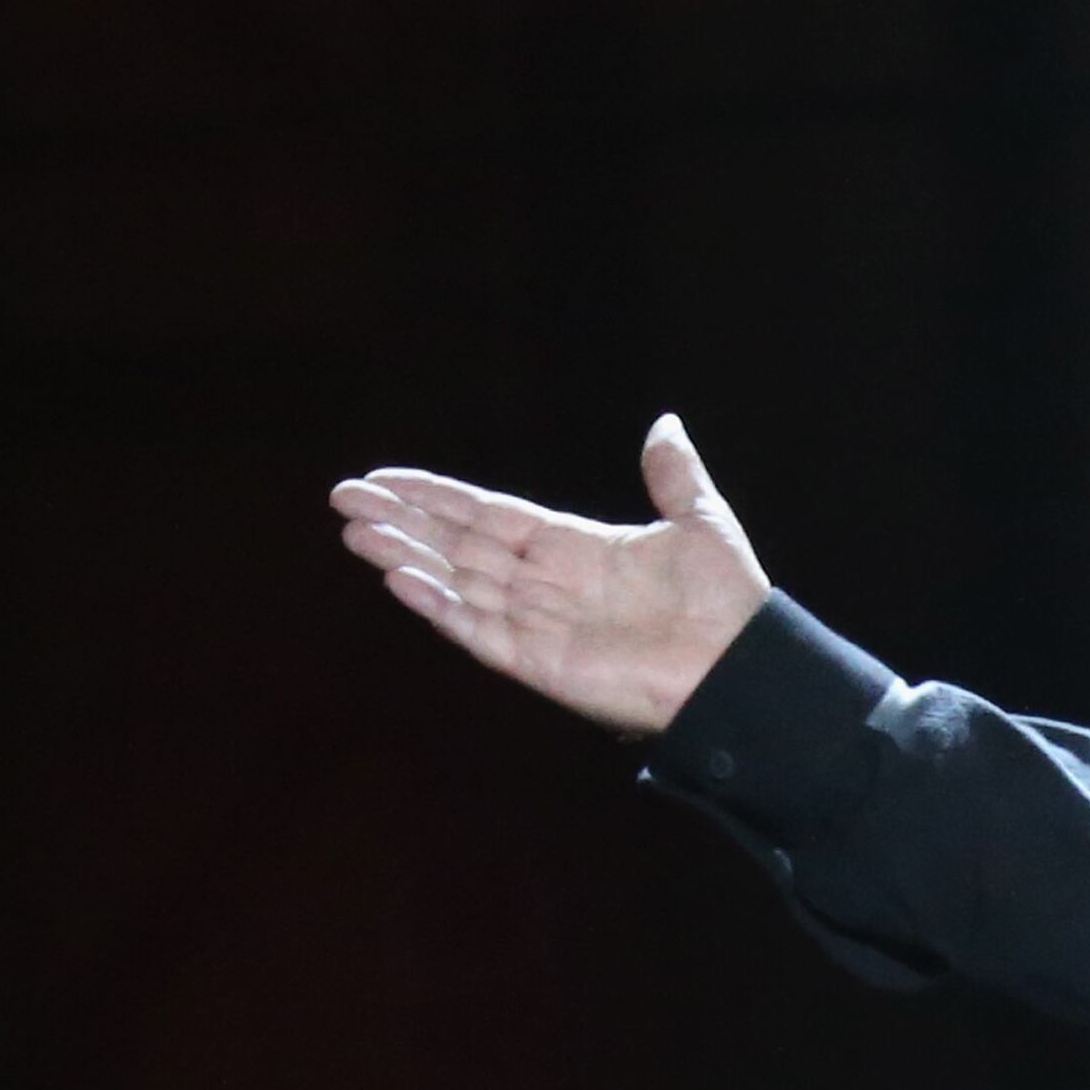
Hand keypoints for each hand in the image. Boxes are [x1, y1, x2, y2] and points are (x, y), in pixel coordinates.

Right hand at [329, 415, 770, 736]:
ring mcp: (540, 625)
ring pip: (458, 585)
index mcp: (575, 549)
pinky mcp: (542, 664)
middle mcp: (548, 585)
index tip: (384, 479)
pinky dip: (441, 608)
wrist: (746, 666)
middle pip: (459, 546)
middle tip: (343, 498)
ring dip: (406, 558)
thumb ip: (673, 477)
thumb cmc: (730, 602)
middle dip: (402, 523)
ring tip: (355, 533)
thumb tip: (665, 424)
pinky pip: (480, 632)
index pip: (489, 517)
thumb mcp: (701, 523)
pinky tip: (401, 581)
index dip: (436, 497)